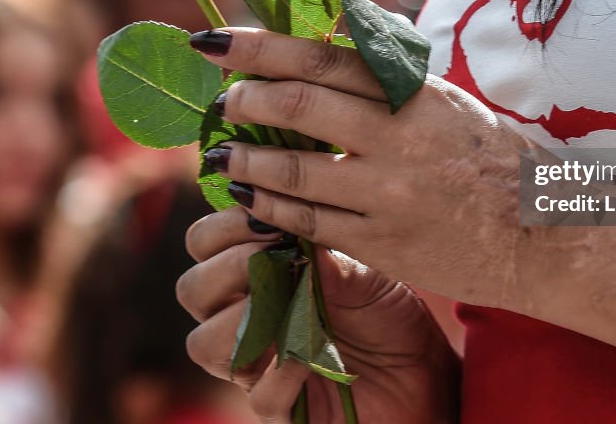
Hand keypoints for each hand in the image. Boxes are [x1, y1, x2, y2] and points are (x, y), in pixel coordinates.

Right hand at [178, 208, 459, 422]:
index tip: (265, 212)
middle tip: (271, 250)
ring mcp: (256, 366)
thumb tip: (282, 216)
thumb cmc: (387, 310)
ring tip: (288, 299)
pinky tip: (312, 351)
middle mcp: (243, 318)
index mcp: (252, 274)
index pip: (204, 243)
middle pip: (191, 289)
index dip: (223, 225)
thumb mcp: (363, 266)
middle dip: (226, 264)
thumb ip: (320, 245)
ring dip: (242, 316)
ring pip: (203, 344)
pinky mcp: (280, 410)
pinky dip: (283, 369)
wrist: (425, 372)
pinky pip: (259, 393)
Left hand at [194, 27, 536, 310]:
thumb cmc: (491, 159)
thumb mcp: (447, 101)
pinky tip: (249, 195)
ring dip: (245, 157)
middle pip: (299, 105)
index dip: (260, 46)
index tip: (216, 40)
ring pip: (293, 171)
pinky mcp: (381, 243)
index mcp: (415, 93)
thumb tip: (328, 30)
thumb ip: (389, 73)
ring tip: (222, 151)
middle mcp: (399, 138)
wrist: (539, 234)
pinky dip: (268, 206)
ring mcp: (388, 194)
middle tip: (222, 100)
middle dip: (243, 99)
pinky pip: (307, 223)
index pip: (324, 57)